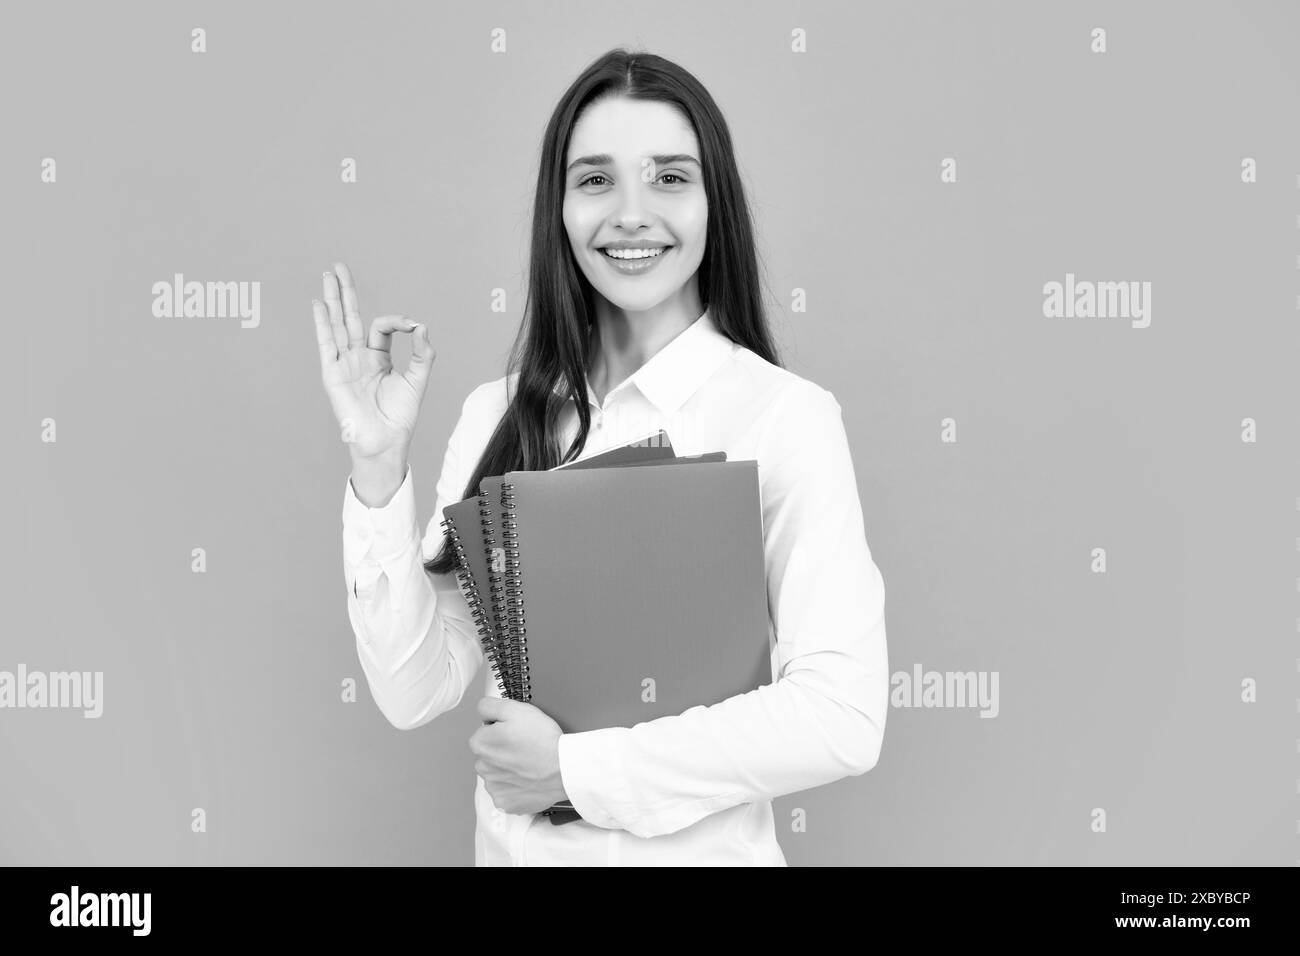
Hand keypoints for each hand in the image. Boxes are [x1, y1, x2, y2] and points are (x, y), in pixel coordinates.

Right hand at [311, 262, 435, 460]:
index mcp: (377, 358)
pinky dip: (322, 324)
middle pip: (349, 317)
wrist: (386, 439)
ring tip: (327, 275)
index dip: (396, 321)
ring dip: (332, 299)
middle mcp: (358, 358)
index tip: (411, 326)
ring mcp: (344, 364)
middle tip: (339, 267)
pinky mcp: (333, 373)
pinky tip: (318, 304)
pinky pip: (326, 344)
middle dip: (345, 292)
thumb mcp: (417, 379)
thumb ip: (422, 353)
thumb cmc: (400, 415)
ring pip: (336, 324)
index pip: (381, 327)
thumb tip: (421, 326)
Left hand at [470, 697, 568, 814]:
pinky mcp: (506, 803)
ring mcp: (493, 787)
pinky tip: (529, 780)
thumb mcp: (516, 709)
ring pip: (497, 774)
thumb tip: (482, 712)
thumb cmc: (542, 739)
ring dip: (508, 770)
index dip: (502, 730)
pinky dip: (516, 788)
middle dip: (502, 751)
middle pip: (489, 755)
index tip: (516, 733)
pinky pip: (507, 793)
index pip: (485, 733)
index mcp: (480, 743)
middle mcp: (481, 767)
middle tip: (525, 747)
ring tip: (529, 764)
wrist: (564, 768)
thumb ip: (490, 706)